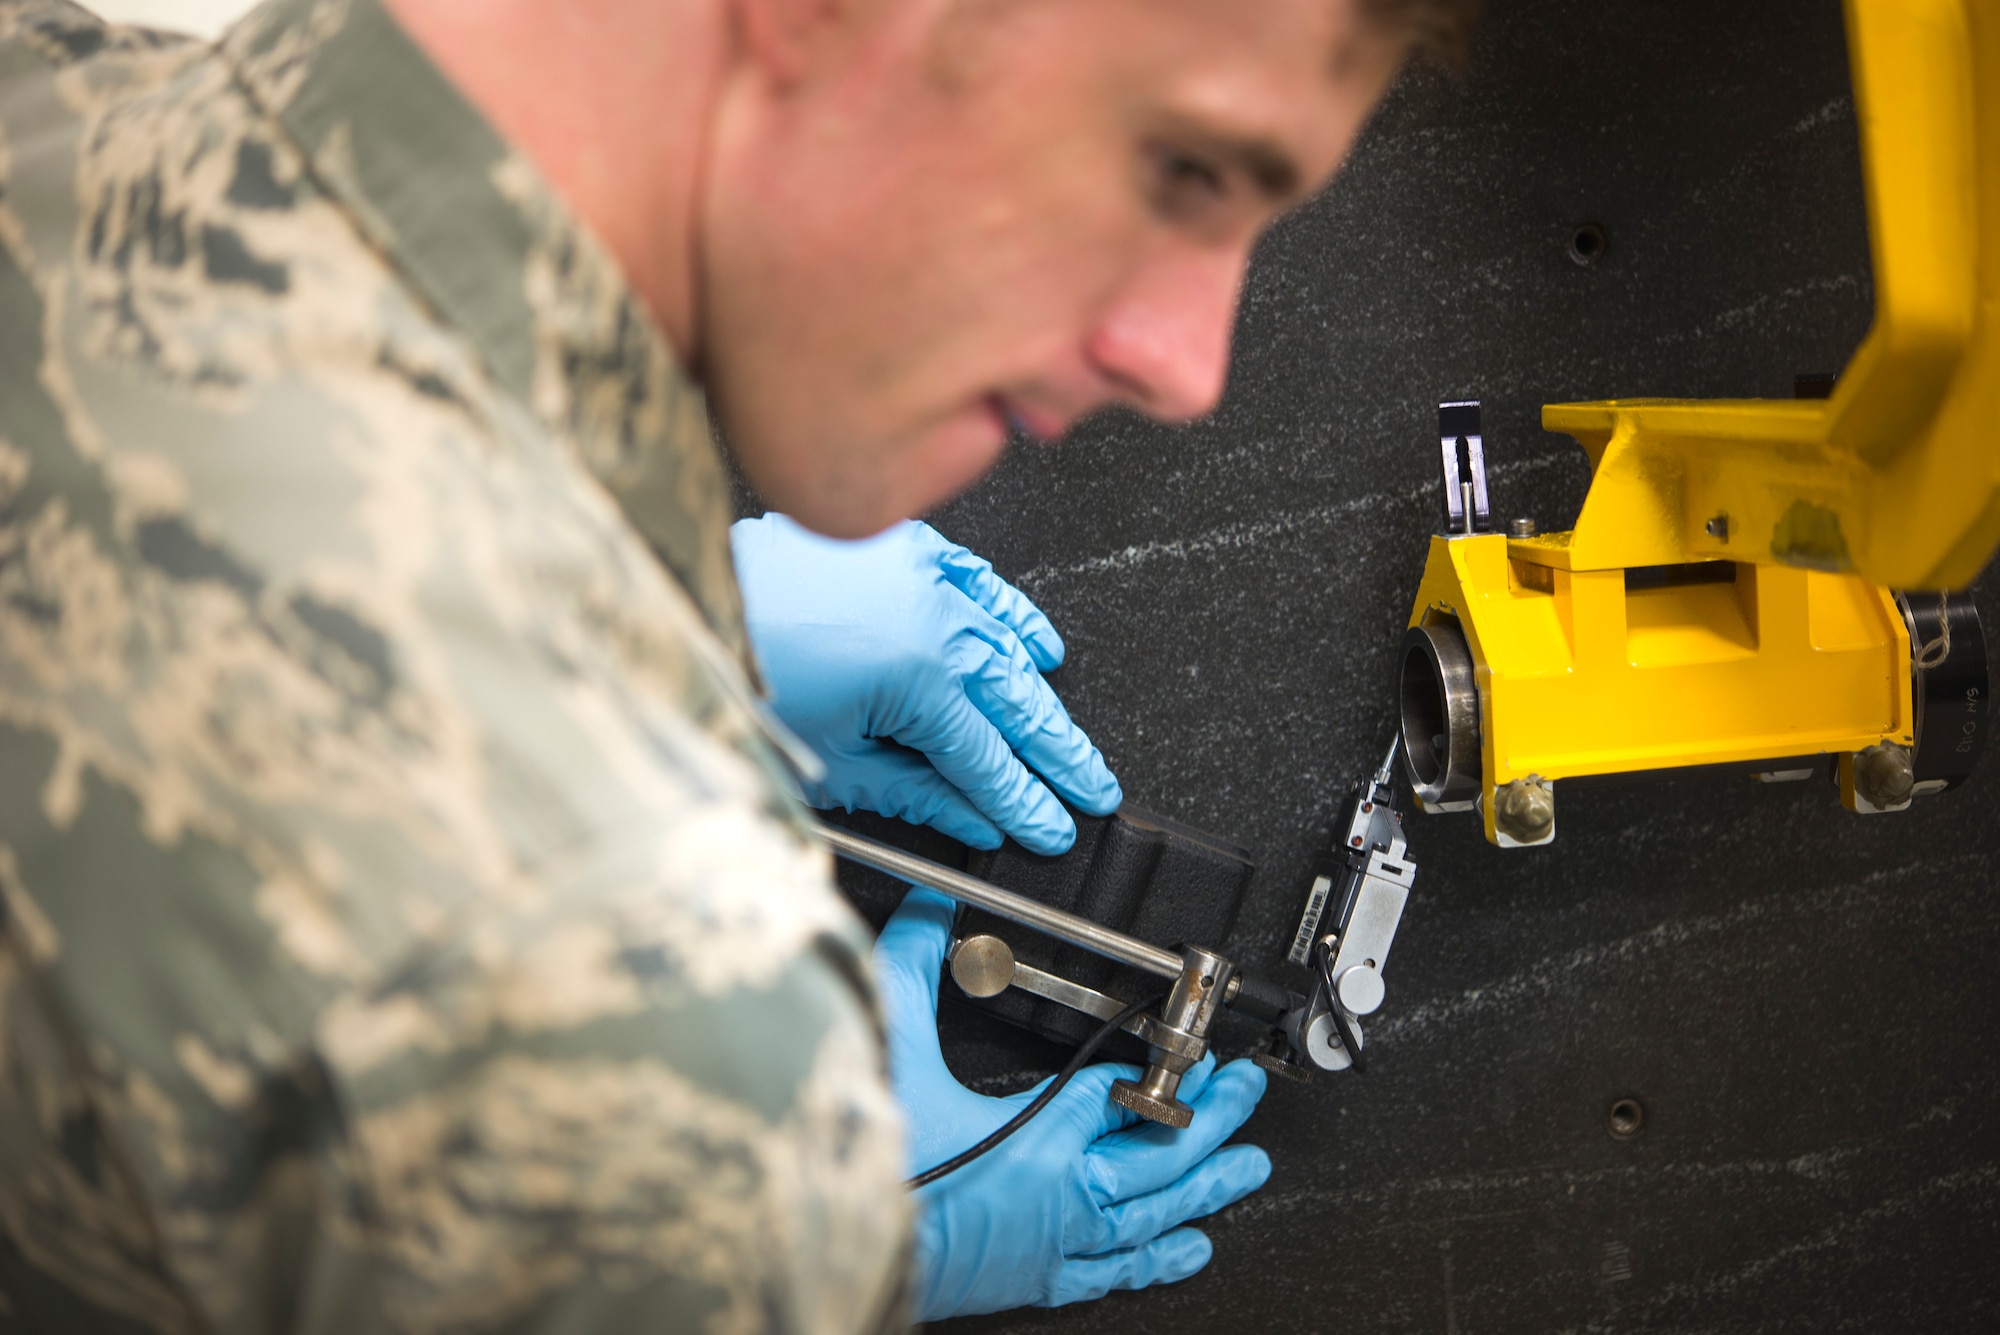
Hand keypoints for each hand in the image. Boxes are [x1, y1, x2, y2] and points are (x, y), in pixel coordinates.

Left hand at [732, 514, 1120, 853]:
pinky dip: (1012, 614)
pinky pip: (977, 581)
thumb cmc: (738, 677)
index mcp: (916, 676)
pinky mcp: (899, 548)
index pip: (988, 757)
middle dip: (1057, 755)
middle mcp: (930, 617)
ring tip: (1071, 739)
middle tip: (1091, 791)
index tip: (1051, 828)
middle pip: (1014, 701)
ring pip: (1006, 643)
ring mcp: (919, 575)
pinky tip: (1036, 643)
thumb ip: (914, 791)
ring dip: (1042, 694)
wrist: (682, 601)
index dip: (1024, 802)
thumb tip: (971, 816)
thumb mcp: (827, 762)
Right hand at [873, 888, 1270, 1319]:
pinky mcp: (1039, 1280)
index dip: (1158, 1064)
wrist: (837, 1250)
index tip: (1189, 1044)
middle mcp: (1065, 1198)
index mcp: (1039, 1140)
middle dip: (1214, 1116)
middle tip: (1246, 1089)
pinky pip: (1119, 1272)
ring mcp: (1058, 1244)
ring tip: (1249, 1165)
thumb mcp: (888, 1048)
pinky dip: (1159, 1259)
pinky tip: (1188, 1248)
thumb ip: (911, 965)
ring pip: (1156, 1214)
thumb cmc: (868, 1166)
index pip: (1117, 1093)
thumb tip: (926, 904)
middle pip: (1161, 1151)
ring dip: (1207, 1185)